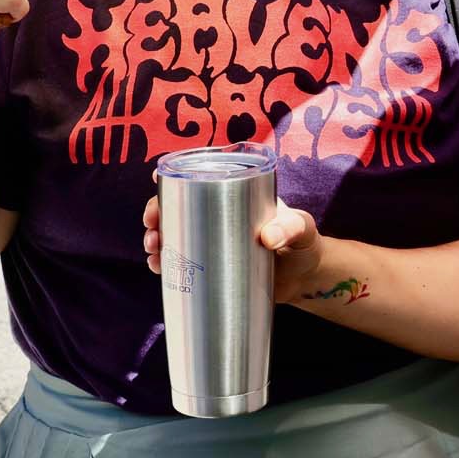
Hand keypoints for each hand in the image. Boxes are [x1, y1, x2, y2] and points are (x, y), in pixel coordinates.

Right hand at [143, 192, 323, 303]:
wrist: (306, 280)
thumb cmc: (305, 245)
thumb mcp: (303, 230)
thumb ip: (293, 228)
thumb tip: (269, 237)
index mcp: (238, 197)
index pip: (201, 179)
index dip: (175, 178)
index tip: (157, 181)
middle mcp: (220, 217)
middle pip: (179, 208)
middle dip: (156, 213)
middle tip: (152, 227)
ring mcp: (214, 243)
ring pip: (174, 235)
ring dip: (155, 238)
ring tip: (154, 249)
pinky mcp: (212, 269)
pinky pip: (180, 263)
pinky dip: (165, 264)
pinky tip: (157, 267)